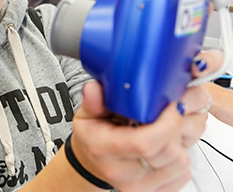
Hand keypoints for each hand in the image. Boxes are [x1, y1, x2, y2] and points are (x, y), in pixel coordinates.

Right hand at [71, 82, 190, 190]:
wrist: (92, 163)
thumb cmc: (93, 137)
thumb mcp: (87, 114)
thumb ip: (93, 100)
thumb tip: (93, 89)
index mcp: (102, 149)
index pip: (144, 142)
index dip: (167, 122)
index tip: (173, 103)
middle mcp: (121, 172)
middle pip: (169, 152)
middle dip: (180, 126)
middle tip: (178, 108)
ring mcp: (139, 186)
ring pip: (181, 163)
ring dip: (183, 141)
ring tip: (172, 126)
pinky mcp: (155, 191)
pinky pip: (184, 174)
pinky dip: (182, 156)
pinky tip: (170, 144)